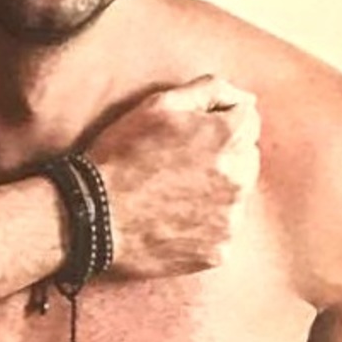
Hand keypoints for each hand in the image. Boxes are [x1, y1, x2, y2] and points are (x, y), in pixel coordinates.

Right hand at [90, 77, 259, 280]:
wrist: (93, 218)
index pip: (248, 119)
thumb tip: (248, 99)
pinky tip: (174, 219)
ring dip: (216, 190)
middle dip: (223, 155)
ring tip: (174, 194)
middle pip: (247, 158)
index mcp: (228, 137)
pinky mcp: (219, 250)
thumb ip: (211, 90)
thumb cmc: (122, 155)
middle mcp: (239, 178)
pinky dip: (206, 224)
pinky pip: (223, 229)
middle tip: (179, 166)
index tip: (189, 136)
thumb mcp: (159, 105)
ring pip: (237, 195)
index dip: (218, 122)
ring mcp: (231, 219)